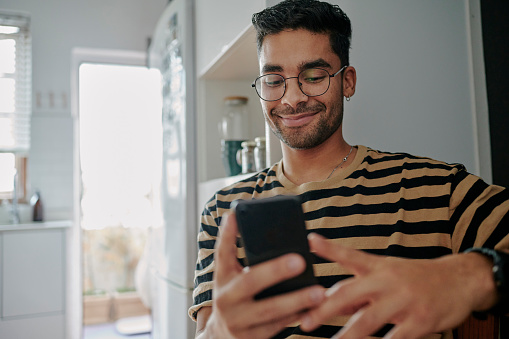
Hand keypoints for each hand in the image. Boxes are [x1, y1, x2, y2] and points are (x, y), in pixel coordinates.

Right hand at [203, 213, 324, 338]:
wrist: (219, 337)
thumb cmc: (233, 297)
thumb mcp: (230, 277)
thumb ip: (243, 257)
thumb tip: (254, 224)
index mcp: (221, 278)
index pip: (222, 253)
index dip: (226, 234)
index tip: (234, 215)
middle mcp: (226, 299)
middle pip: (250, 281)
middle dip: (275, 271)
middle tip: (299, 261)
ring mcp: (237, 322)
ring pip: (270, 310)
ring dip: (296, 300)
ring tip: (319, 292)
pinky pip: (278, 327)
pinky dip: (297, 317)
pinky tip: (314, 310)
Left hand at [300, 233, 496, 338]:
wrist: (460, 279)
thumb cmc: (416, 278)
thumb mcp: (387, 275)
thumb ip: (360, 288)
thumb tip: (331, 301)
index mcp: (379, 266)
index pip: (350, 255)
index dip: (329, 248)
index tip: (310, 241)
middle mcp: (389, 279)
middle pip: (351, 291)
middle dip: (326, 307)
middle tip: (306, 320)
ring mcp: (405, 299)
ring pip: (370, 319)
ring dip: (349, 335)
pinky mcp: (422, 319)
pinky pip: (398, 337)